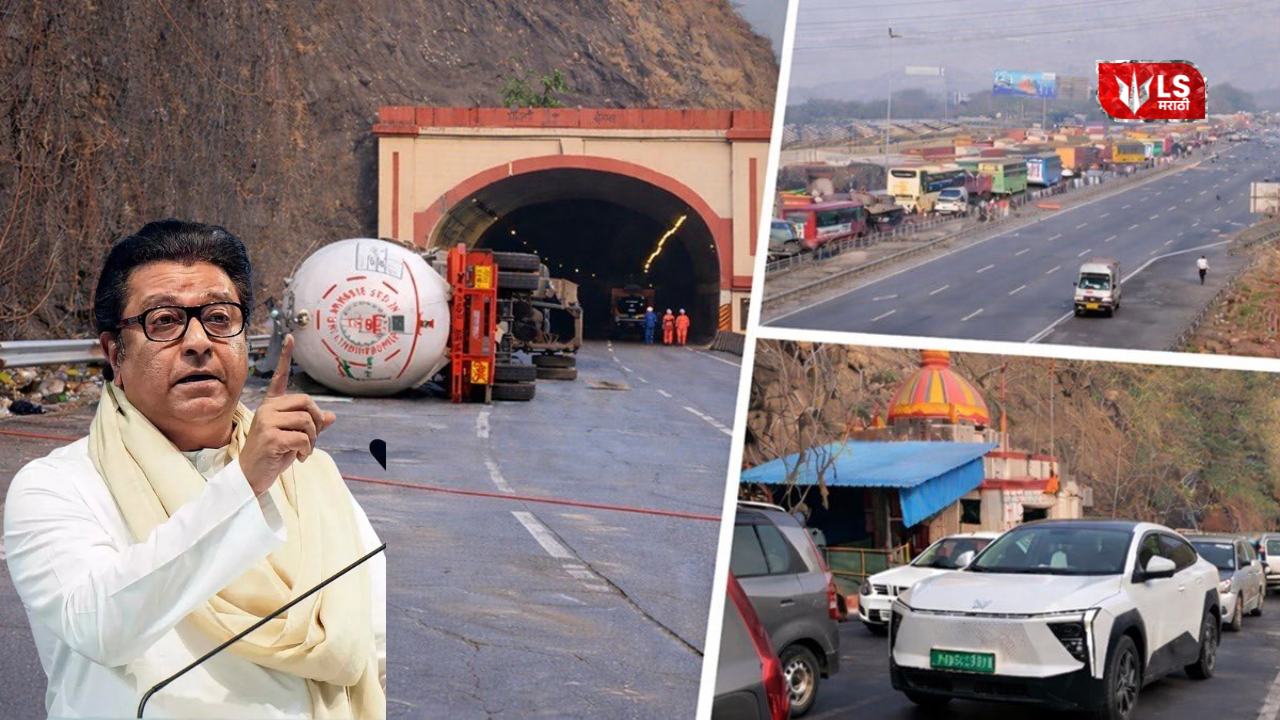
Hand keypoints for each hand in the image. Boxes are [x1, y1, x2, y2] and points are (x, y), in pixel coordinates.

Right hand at [238, 334, 336, 494]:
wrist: (251, 476)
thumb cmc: (272, 455)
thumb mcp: (293, 437)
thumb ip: (310, 425)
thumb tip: (331, 416)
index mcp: (271, 405)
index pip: (280, 377)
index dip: (285, 356)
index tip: (291, 337)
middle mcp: (267, 409)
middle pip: (307, 402)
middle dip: (316, 421)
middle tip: (311, 438)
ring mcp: (267, 421)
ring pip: (308, 421)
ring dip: (312, 440)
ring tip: (301, 451)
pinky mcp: (270, 436)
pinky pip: (304, 438)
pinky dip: (307, 450)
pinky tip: (297, 458)